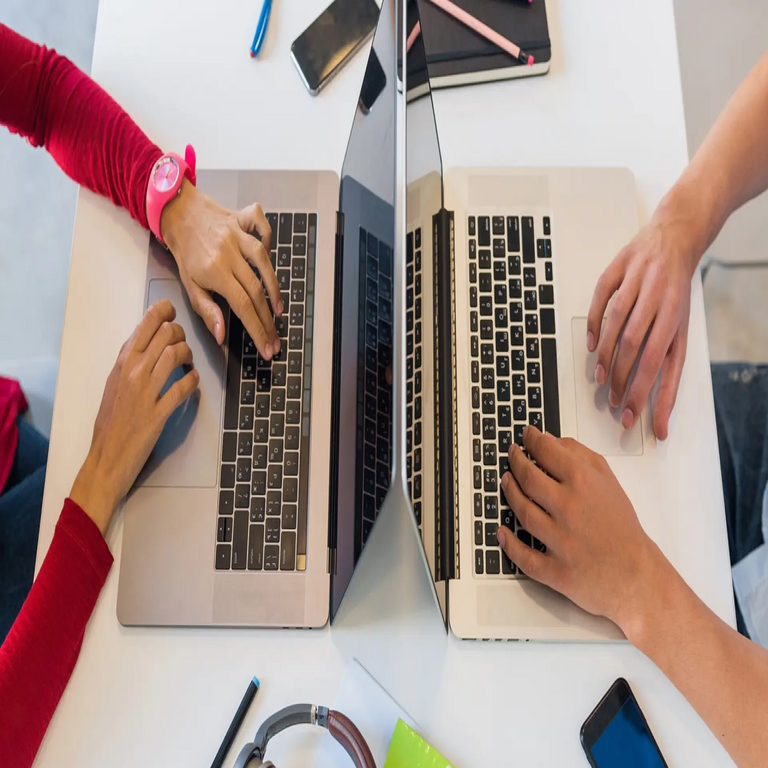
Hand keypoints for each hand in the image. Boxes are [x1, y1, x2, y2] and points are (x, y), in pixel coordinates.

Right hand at [70, 300, 199, 533]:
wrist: (105, 459)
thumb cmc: (110, 423)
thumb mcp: (114, 385)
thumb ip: (129, 363)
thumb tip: (145, 342)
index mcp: (121, 363)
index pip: (145, 324)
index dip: (164, 312)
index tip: (173, 314)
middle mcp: (132, 372)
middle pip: (165, 333)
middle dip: (181, 333)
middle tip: (183, 344)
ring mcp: (144, 392)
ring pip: (175, 354)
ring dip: (189, 355)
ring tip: (189, 363)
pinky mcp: (157, 413)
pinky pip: (182, 388)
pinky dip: (193, 382)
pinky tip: (194, 383)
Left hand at [160, 180, 282, 359]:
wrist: (177, 214)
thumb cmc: (185, 253)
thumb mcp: (189, 287)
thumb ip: (207, 311)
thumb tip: (221, 336)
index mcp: (214, 271)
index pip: (242, 306)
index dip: (257, 329)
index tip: (267, 348)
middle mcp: (228, 252)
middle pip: (256, 290)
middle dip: (268, 320)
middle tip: (275, 340)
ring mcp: (237, 234)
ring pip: (264, 260)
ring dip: (274, 287)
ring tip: (278, 310)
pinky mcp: (242, 218)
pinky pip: (261, 225)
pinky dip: (268, 237)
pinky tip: (269, 257)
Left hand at [497, 426, 666, 634]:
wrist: (637, 576)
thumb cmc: (622, 529)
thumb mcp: (610, 484)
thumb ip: (582, 458)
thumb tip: (553, 442)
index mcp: (585, 485)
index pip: (548, 452)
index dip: (531, 440)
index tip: (525, 435)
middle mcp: (570, 509)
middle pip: (528, 479)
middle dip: (516, 462)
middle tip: (512, 454)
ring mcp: (560, 541)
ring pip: (522, 511)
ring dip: (509, 493)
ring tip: (506, 480)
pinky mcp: (555, 570)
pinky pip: (523, 556)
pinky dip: (509, 543)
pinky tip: (502, 531)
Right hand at [586, 204, 699, 439]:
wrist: (675, 239)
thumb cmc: (675, 293)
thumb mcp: (680, 331)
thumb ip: (669, 372)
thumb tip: (662, 417)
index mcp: (676, 315)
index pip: (658, 362)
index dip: (642, 392)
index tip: (630, 417)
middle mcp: (658, 296)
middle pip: (636, 344)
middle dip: (621, 378)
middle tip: (612, 401)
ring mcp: (637, 279)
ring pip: (617, 321)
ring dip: (606, 353)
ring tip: (601, 379)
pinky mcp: (618, 267)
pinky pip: (601, 296)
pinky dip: (593, 321)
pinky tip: (591, 345)